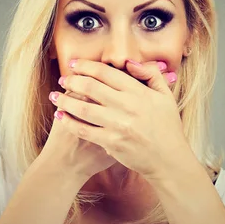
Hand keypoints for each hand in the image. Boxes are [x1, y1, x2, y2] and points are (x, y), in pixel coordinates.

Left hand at [49, 59, 196, 182]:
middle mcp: (128, 106)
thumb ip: (151, 75)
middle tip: (63, 79)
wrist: (169, 160)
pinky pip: (85, 129)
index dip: (86, 66)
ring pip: (83, 107)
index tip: (75, 64)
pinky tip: (60, 116)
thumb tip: (130, 63)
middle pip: (91, 87)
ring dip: (65, 100)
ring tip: (55, 96)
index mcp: (139, 92)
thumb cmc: (167, 128)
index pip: (106, 73)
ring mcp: (119, 125)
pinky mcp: (112, 142)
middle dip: (72, 80)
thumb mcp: (166, 97)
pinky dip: (69, 122)